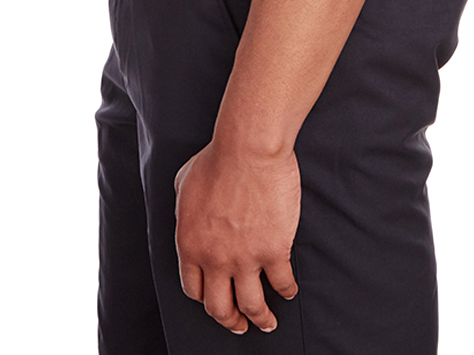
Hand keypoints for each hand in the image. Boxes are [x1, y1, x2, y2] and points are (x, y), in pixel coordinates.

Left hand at [173, 140, 300, 333]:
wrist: (248, 148)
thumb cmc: (218, 158)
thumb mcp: (184, 182)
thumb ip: (183, 207)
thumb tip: (187, 212)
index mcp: (190, 244)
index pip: (193, 288)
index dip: (205, 298)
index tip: (216, 301)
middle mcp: (215, 259)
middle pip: (220, 307)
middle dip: (231, 321)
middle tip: (239, 325)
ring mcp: (245, 258)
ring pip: (252, 305)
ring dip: (260, 319)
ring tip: (268, 322)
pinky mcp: (274, 250)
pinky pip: (282, 283)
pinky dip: (287, 291)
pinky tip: (290, 291)